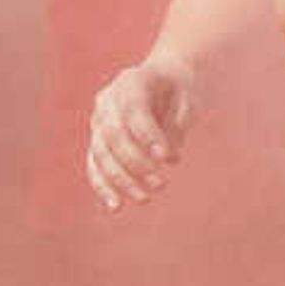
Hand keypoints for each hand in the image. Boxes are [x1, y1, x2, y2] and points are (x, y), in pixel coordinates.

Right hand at [86, 61, 196, 209]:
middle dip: (135, 163)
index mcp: (132, 81)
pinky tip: (116, 207)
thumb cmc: (183, 89)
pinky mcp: (97, 140)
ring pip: (100, 154)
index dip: (148, 136)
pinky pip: (95, 165)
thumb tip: (167, 159)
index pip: (134, 111)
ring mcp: (98, 120)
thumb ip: (178, 123)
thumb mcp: (190, 98)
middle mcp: (108, 100)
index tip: (167, 158)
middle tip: (161, 185)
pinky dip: (104, 186)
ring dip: (121, 180)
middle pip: (113, 135)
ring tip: (146, 199)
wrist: (166, 78)